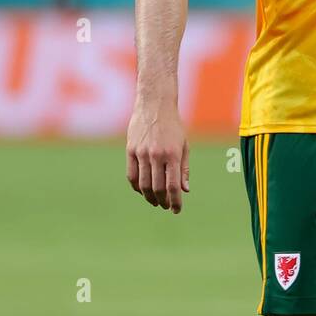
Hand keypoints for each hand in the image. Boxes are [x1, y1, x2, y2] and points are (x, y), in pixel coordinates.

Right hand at [126, 99, 190, 213]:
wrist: (154, 105)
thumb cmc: (173, 126)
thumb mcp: (184, 145)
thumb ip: (184, 169)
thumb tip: (185, 190)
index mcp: (173, 154)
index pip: (173, 185)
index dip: (175, 201)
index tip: (176, 210)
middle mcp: (156, 155)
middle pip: (157, 187)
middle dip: (163, 201)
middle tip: (166, 206)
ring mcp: (141, 153)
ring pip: (143, 184)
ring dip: (149, 197)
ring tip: (155, 201)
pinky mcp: (131, 151)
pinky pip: (131, 175)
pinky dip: (137, 187)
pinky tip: (142, 191)